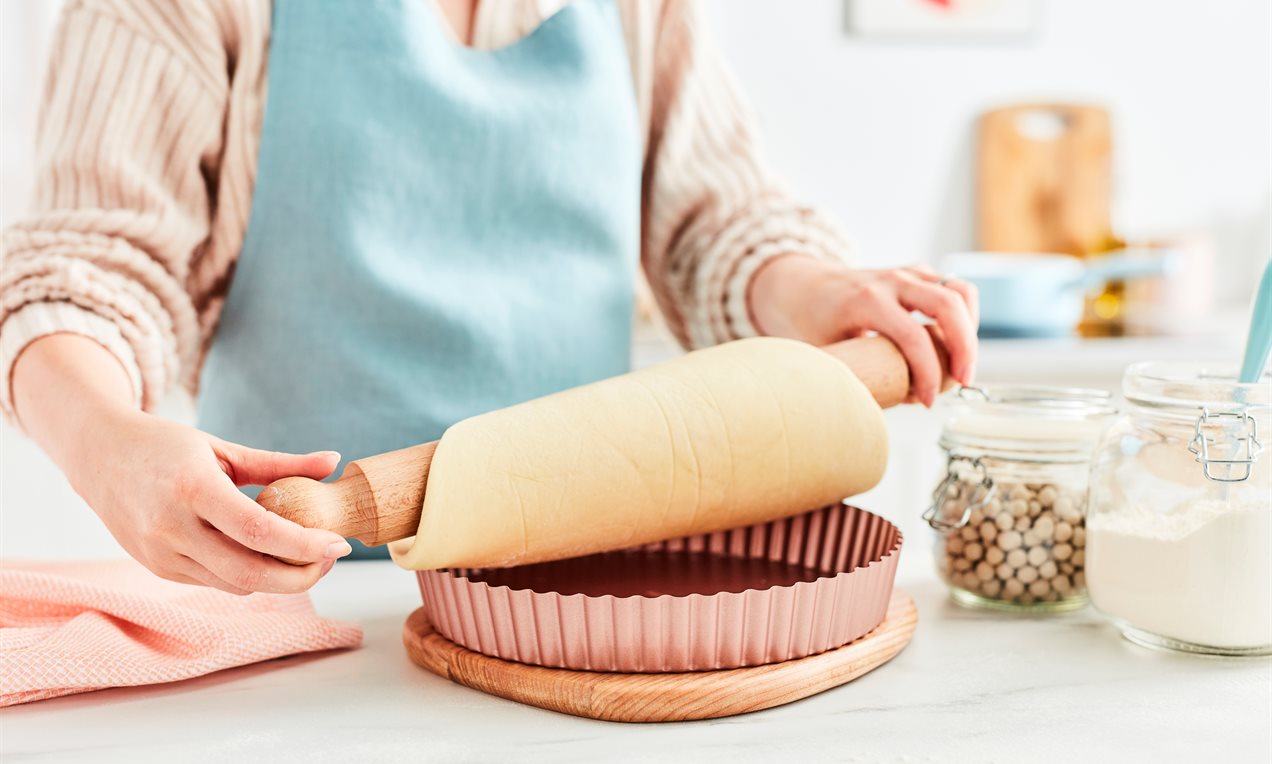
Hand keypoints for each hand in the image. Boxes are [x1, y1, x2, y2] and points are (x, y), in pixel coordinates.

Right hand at [11, 334, 351, 594]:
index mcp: (192, 489)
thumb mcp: (224, 448)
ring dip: (278, 579)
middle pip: (249, 571)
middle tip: (331, 560)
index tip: (338, 544)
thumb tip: (335, 461)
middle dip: (301, 576)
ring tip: (307, 558)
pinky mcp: (157, 568)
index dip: (303, 544)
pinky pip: (214, 582)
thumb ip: (281, 463)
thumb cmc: (167, 446)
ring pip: (234, 583)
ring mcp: (160, 554)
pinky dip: (248, 575)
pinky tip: (268, 557)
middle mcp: (172, 527)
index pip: (258, 530)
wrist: (99, 456)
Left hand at [748, 256, 979, 405]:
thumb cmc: (812, 323)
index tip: (927, 401)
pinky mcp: (916, 274)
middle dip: (965, 348)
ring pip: (959, 291)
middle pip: (948, 305)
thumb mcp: (826, 353)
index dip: (927, 374)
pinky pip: (954, 289)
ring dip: (971, 330)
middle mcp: (890, 282)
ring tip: (963, 364)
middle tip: (963, 382)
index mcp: (865, 300)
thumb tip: (907, 398)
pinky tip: (956, 343)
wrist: (803, 285)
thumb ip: (861, 376)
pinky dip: (965, 315)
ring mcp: (906, 273)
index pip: (912, 336)